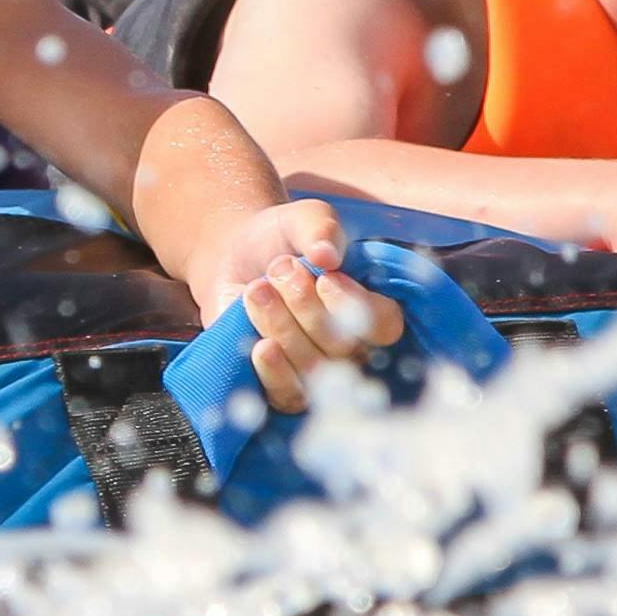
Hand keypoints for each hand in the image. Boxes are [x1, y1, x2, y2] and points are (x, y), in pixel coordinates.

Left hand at [205, 198, 398, 418]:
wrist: (231, 257)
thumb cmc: (279, 239)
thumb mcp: (301, 219)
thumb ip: (321, 227)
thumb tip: (328, 254)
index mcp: (370, 306)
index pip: (385, 324)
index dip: (356, 307)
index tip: (324, 278)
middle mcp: (350, 344)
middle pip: (344, 348)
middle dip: (306, 307)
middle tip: (280, 268)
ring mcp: (316, 369)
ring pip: (314, 369)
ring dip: (282, 327)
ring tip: (257, 290)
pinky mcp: (282, 385)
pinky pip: (289, 397)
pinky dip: (274, 372)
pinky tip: (260, 345)